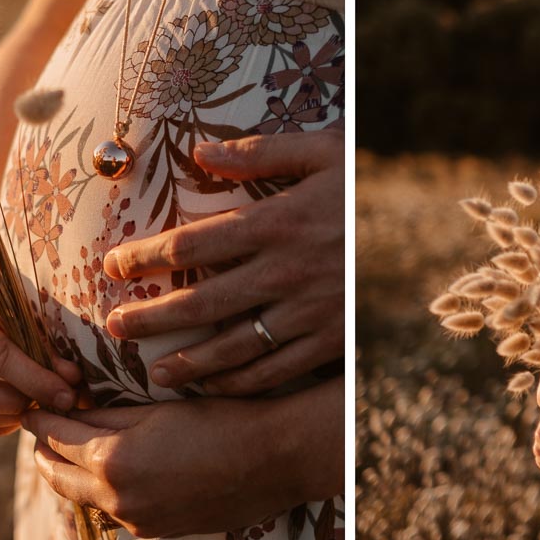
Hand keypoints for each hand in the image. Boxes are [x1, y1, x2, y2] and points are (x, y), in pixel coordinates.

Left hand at [22, 381, 340, 537]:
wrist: (273, 461)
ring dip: (72, 474)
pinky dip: (103, 492)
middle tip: (38, 433)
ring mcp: (136, 521)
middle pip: (58, 477)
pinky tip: (113, 475)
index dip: (39, 420)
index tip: (29, 409)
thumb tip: (71, 411)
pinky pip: (115, 512)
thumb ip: (108, 415)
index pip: (56, 438)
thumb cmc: (220, 422)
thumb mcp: (158, 410)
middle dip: (44, 453)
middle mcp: (116, 499)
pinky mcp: (157, 532)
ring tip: (70, 452)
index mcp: (111, 461)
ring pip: (85, 498)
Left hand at [102, 130, 343, 394]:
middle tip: (114, 330)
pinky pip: (276, 370)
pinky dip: (240, 383)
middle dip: (151, 320)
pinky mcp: (331, 342)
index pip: (191, 245)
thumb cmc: (364, 186)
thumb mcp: (324, 152)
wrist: (428, 231)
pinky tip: (214, 388)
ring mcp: (309, 313)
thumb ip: (261, 152)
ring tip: (154, 372)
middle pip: (201, 304)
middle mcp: (287, 273)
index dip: (144, 257)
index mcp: (277, 223)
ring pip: (234, 347)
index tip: (111, 265)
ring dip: (189, 363)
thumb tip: (199, 151)